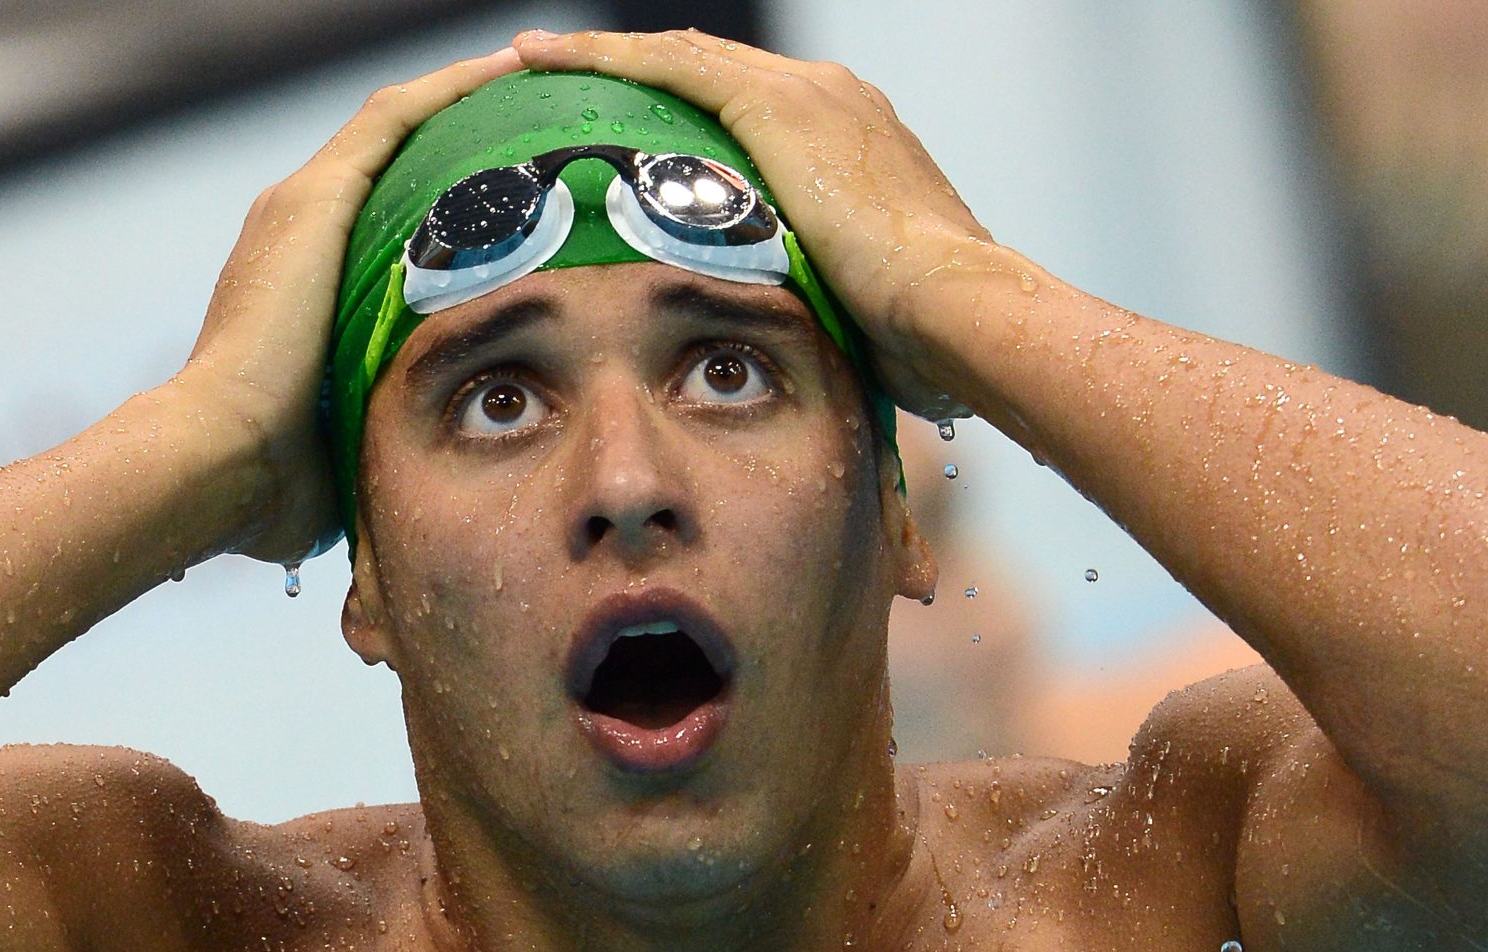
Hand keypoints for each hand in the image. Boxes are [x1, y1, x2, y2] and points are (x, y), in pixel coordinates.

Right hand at [182, 45, 523, 565]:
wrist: (220, 464)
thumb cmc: (277, 482)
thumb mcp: (350, 442)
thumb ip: (382, 435)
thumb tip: (419, 486)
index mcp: (305, 282)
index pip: (389, 214)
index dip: (451, 192)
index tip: (518, 188)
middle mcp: (299, 231)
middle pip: (398, 159)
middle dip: (466, 135)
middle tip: (538, 117)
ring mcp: (302, 208)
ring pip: (399, 125)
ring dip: (465, 97)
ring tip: (532, 76)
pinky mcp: (315, 199)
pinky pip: (395, 119)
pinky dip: (450, 91)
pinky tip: (505, 72)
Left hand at [510, 28, 1022, 418]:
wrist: (956, 306)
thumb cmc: (925, 339)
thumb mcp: (860, 314)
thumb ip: (819, 310)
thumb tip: (801, 358)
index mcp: (855, 142)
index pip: (747, 113)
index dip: (683, 120)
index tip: (632, 141)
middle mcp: (832, 100)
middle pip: (709, 74)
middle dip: (636, 78)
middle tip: (565, 85)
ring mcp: (807, 95)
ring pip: (680, 59)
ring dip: (602, 59)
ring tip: (531, 61)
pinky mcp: (775, 105)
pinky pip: (667, 65)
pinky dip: (602, 57)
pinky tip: (541, 59)